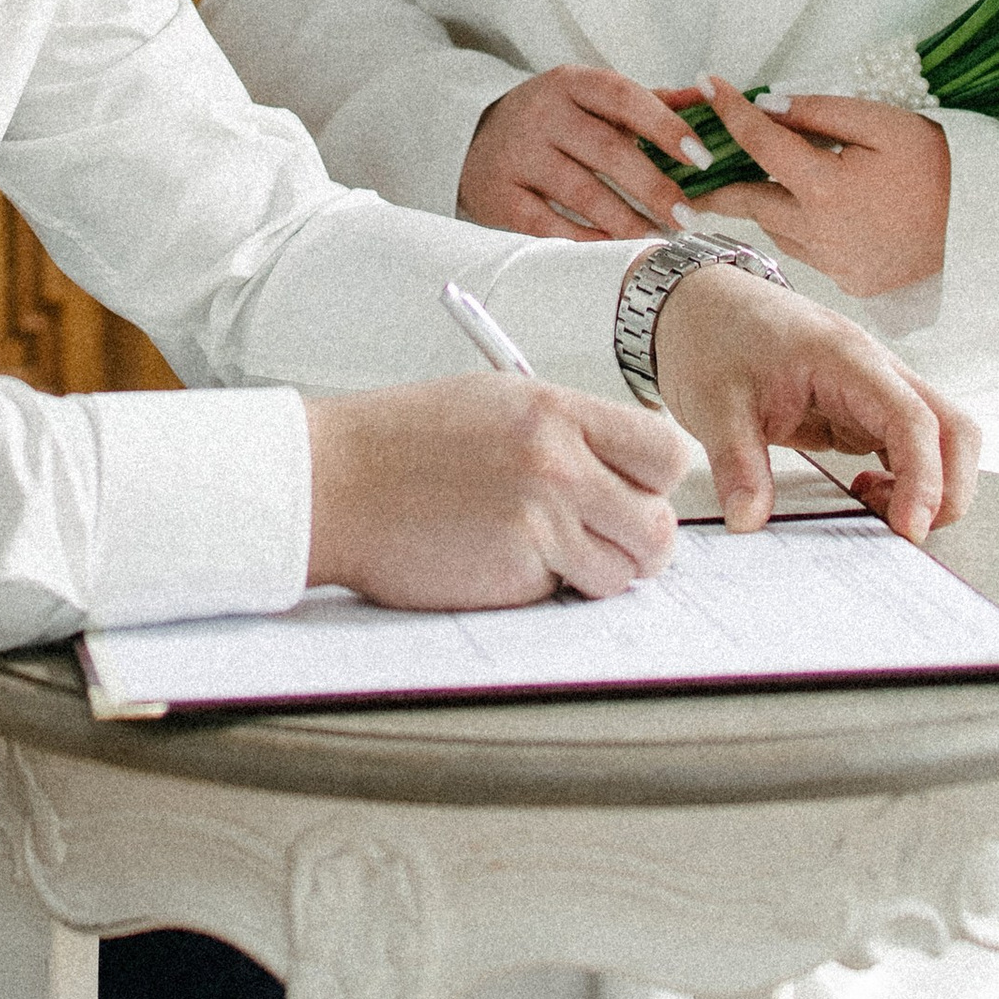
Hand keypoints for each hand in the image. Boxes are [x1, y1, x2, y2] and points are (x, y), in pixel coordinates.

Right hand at [305, 379, 694, 606]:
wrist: (331, 484)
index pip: (667, 451)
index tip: (637, 489)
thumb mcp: (496, 404)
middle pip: (660, 524)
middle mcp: (556, 466)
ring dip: (597, 573)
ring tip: (549, 551)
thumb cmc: (404, 442)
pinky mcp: (512, 576)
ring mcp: (536, 525)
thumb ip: (569, 430)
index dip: (659, 479)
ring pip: (623, 571)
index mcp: (555, 412)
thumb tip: (630, 468)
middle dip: (641, 540)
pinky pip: (564, 593)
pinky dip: (545, 588)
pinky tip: (501, 560)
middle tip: (605, 536)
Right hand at [459, 65, 696, 238]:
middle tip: (688, 216)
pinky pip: (548, 223)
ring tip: (658, 238)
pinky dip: (584, 238)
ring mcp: (518, 154)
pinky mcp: (500, 194)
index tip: (700, 157)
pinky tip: (613, 248)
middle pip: (607, 151)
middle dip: (654, 187)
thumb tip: (707, 96)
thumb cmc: (549, 120)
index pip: (623, 97)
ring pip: (581, 192)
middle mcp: (541, 114)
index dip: (665, 126)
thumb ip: (647, 101)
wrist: (470, 139)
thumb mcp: (590, 99)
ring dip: (626, 220)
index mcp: (570, 83)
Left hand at [651, 260, 977, 543]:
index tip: (908, 529)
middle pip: (953, 429)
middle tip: (902, 531)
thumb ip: (736, 463)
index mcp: (844, 357)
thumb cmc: (711, 337)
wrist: (696, 303)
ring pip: (939, 438)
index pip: (912, 419)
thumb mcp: (711, 404)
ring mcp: (873, 388)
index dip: (923, 479)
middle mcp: (874, 370)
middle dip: (948, 488)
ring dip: (927, 484)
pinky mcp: (862, 407)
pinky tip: (862, 493)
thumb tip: (749, 520)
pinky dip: (903, 479)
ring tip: (868, 508)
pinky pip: (907, 446)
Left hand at [686, 79, 950, 297]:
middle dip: (716, 184)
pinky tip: (801, 211)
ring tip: (744, 183)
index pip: (759, 141)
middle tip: (686, 173)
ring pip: (775, 230)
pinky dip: (794, 228)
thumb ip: (821, 113)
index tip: (708, 86)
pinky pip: (805, 251)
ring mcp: (833, 263)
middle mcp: (818, 232)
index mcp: (825, 188)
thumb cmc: (939, 167)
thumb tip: (769, 106)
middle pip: (749, 201)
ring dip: (760, 205)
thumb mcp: (883, 124)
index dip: (730, 111)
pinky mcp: (849, 282)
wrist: (984, 228)